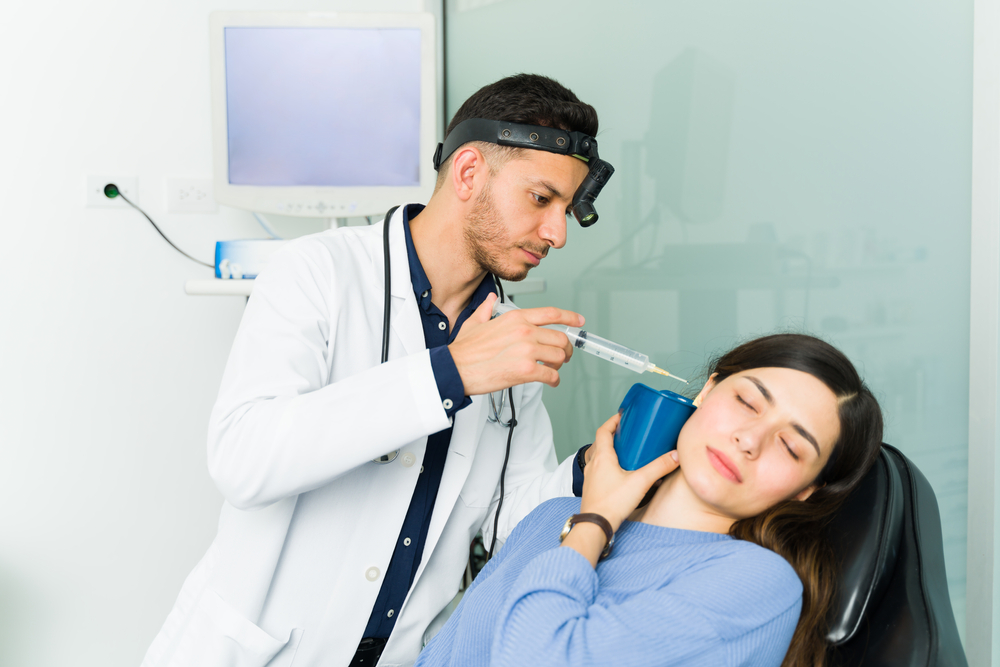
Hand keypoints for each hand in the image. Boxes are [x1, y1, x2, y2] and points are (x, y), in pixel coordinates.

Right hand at [449, 293, 584, 394]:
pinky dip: (554, 380)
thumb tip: (490, 299)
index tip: (578, 321)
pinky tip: (550, 381)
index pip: (551, 313)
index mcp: (515, 318)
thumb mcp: (475, 322)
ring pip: (559, 356)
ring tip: (552, 369)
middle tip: (563, 356)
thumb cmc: (464, 350)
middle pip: (561, 338)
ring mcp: (527, 351)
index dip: (570, 317)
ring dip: (559, 365)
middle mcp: (525, 331)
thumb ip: (486, 308)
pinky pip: (552, 375)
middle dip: (566, 349)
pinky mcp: (526, 371)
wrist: (455, 369)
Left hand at [579, 413, 679, 532]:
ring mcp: (591, 477)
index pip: (603, 431)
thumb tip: (675, 456)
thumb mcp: (640, 482)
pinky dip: (609, 466)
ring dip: (611, 451)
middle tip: (629, 434)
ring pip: (600, 457)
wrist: (595, 525)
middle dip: (614, 436)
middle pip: (601, 443)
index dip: (612, 421)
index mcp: (602, 457)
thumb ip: (659, 468)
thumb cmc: (612, 504)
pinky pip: (600, 470)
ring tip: (627, 453)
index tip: (623, 416)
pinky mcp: (593, 488)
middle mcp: (594, 464)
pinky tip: (622, 474)